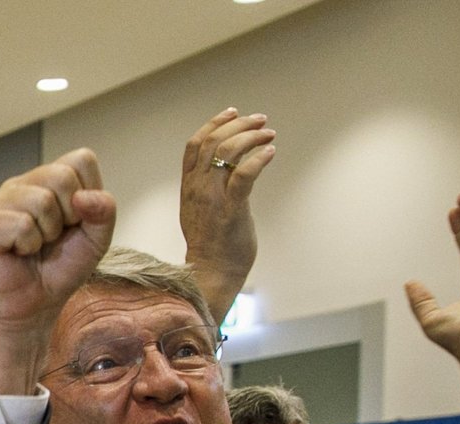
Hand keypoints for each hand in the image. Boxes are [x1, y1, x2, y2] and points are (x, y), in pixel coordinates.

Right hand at [0, 149, 117, 392]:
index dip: (88, 194)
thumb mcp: (95, 241)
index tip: (75, 222)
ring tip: (34, 247)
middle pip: (61, 176)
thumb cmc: (58, 270)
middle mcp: (22, 184)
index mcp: (48, 180)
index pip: (81, 160)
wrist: (31, 308)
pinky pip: (20, 224)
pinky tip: (18, 253)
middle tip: (53, 238)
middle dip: (68, 217)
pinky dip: (27, 246)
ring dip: (47, 234)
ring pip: (41, 200)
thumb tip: (86, 197)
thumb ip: (104, 213)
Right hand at [180, 107, 275, 320]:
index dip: (213, 123)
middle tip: (260, 120)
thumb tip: (229, 170)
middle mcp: (197, 188)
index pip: (194, 145)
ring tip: (269, 134)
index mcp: (188, 187)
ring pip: (227, 151)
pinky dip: (259, 158)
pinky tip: (271, 152)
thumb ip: (208, 189)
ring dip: (251, 136)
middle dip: (238, 124)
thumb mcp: (200, 211)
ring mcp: (212, 198)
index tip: (233, 113)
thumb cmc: (211, 246)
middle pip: (212, 141)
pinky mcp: (231, 209)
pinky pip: (244, 174)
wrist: (211, 273)